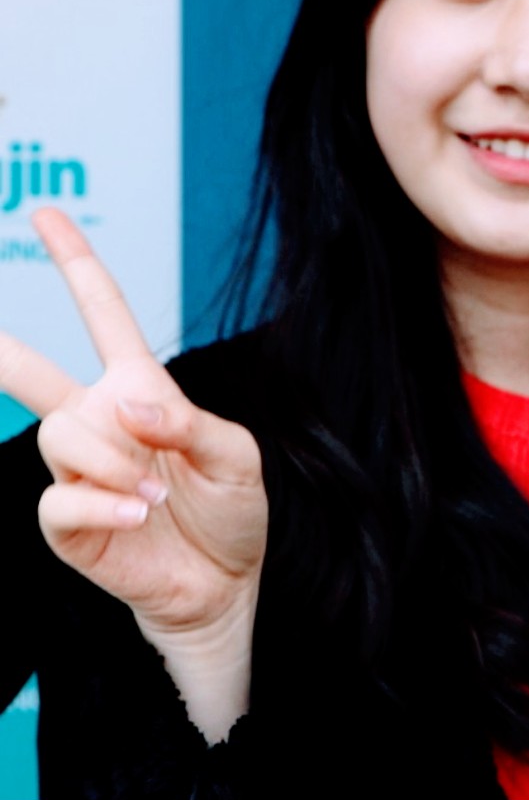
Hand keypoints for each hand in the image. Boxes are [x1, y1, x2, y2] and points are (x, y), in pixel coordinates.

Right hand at [0, 210, 267, 732]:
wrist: (227, 584)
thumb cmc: (232, 512)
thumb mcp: (235, 455)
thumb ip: (188, 421)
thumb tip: (128, 403)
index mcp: (140, 391)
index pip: (104, 316)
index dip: (76, 263)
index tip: (44, 215)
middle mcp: (99, 423)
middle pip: (32, 373)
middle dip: (1, 350)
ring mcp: (78, 472)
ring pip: (57, 435)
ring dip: (110, 462)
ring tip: (154, 493)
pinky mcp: (68, 523)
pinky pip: (57, 499)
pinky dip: (101, 505)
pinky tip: (137, 515)